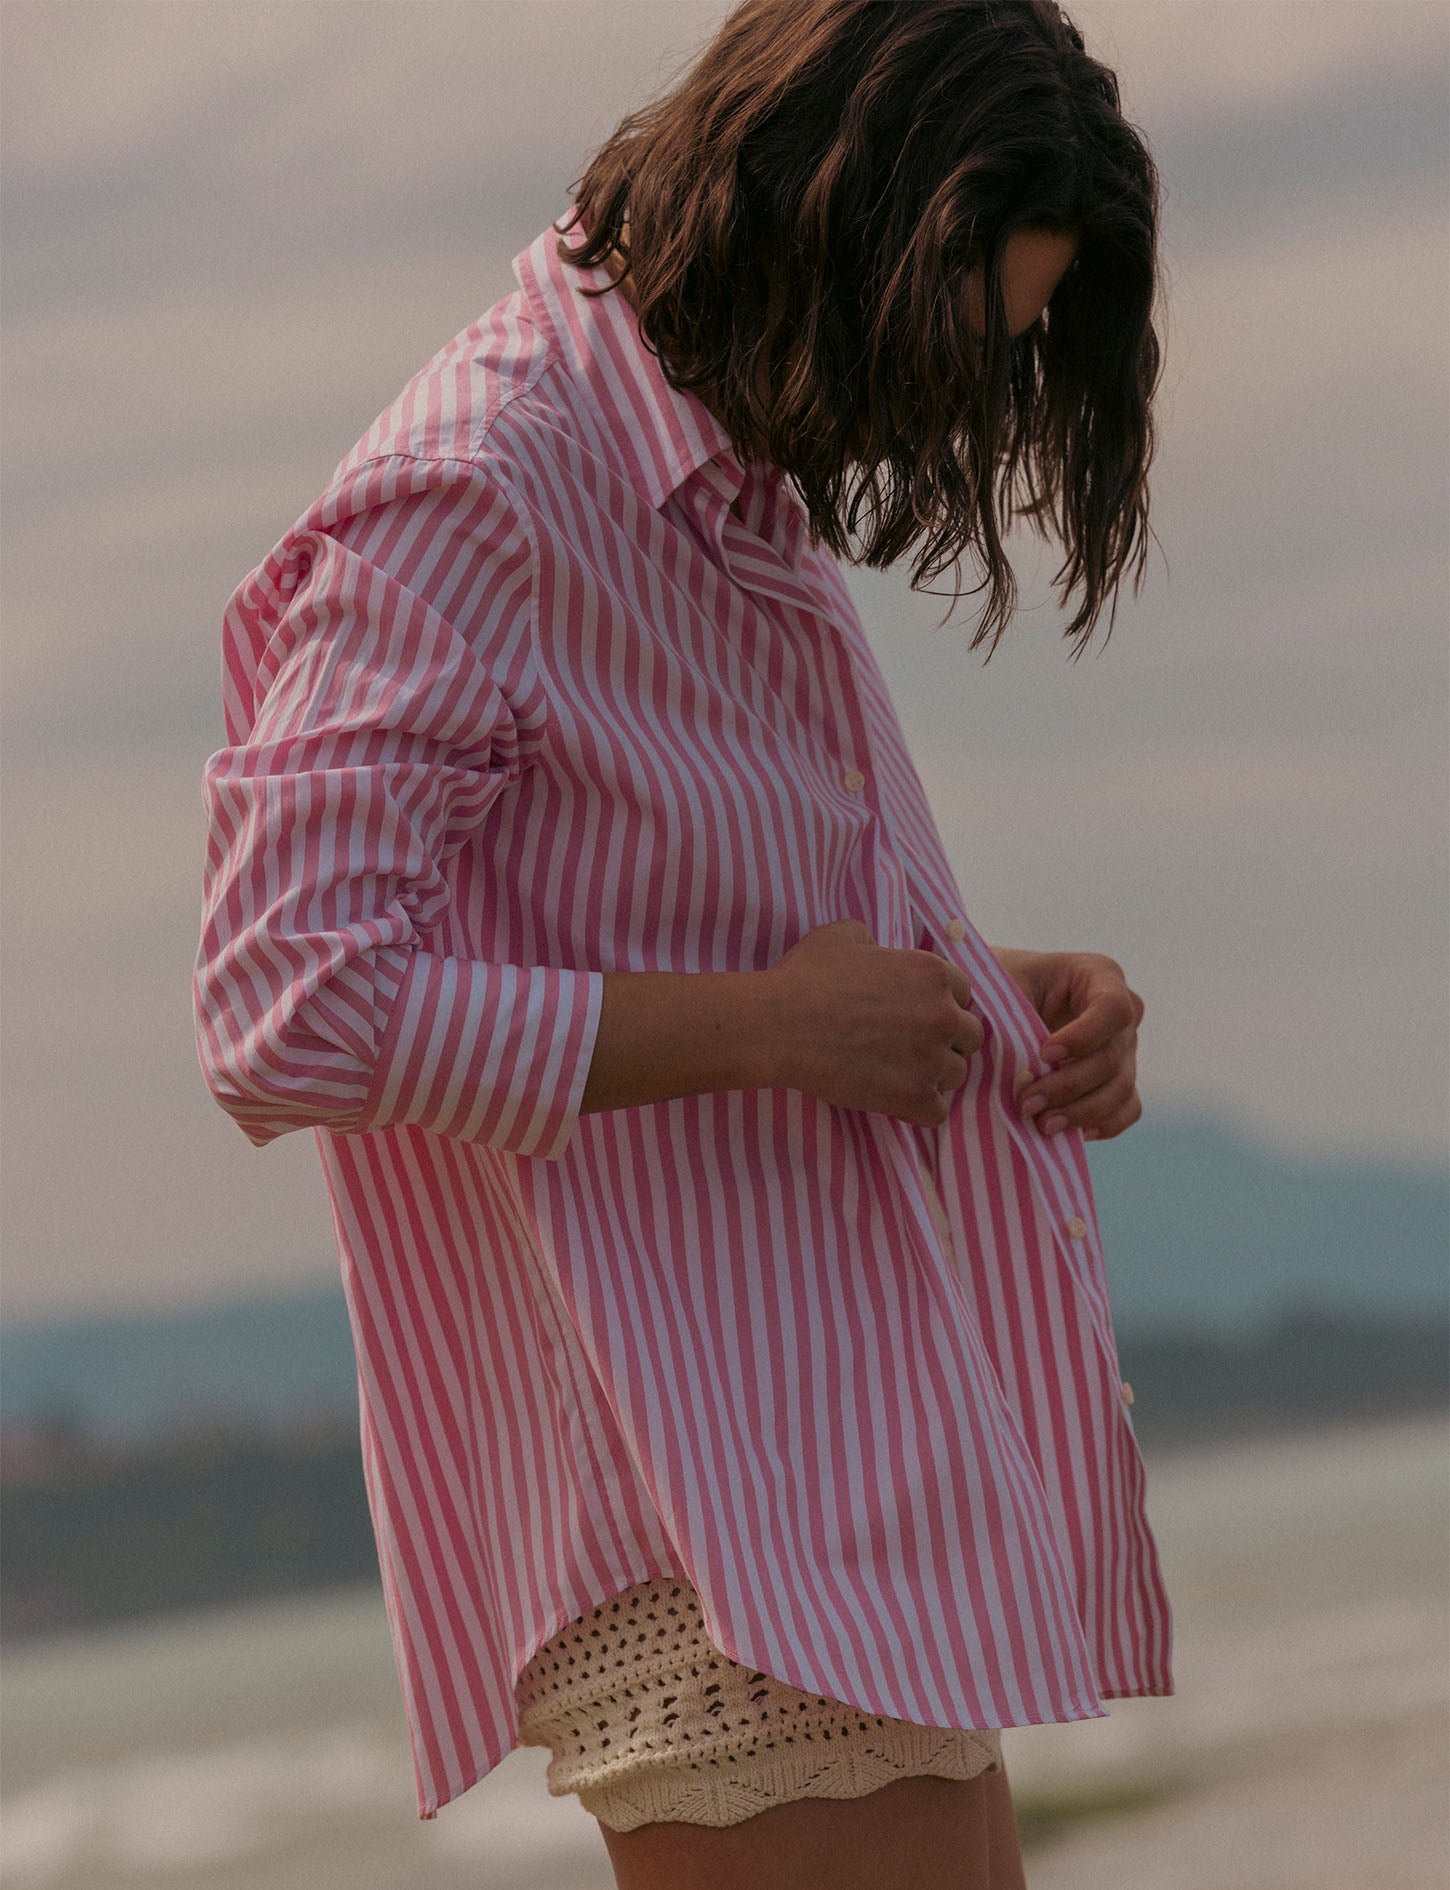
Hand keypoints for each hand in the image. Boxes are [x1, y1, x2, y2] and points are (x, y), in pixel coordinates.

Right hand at [766, 920, 985, 1127]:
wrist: (781, 1025)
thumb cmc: (806, 977)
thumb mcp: (843, 936)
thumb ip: (875, 941)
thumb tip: (878, 952)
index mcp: (932, 973)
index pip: (963, 995)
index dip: (940, 1005)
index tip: (915, 1015)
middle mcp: (942, 1015)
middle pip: (970, 1036)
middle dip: (946, 1041)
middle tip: (911, 1046)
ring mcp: (931, 1059)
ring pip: (956, 1075)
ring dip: (932, 1076)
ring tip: (897, 1073)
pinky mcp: (914, 1097)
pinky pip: (938, 1112)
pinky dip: (919, 1109)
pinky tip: (894, 1098)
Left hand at [992, 947, 1144, 1142]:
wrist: (1000, 1004)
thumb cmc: (1001, 987)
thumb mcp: (1003, 985)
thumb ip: (1010, 1011)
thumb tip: (1010, 1058)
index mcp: (1098, 975)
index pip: (1112, 1008)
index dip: (1084, 1036)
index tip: (1043, 1055)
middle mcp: (1122, 1012)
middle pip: (1112, 1057)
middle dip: (1067, 1086)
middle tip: (1025, 1103)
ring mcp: (1125, 1048)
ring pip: (1121, 1089)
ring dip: (1080, 1112)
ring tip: (1040, 1124)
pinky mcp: (1119, 1080)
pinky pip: (1127, 1109)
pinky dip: (1102, 1124)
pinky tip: (1067, 1132)